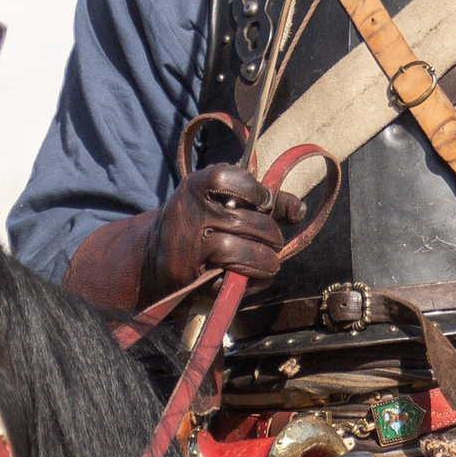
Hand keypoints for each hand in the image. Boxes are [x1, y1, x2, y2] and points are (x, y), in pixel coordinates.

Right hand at [147, 164, 307, 296]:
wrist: (156, 259)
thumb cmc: (201, 225)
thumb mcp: (221, 203)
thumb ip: (263, 203)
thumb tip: (299, 209)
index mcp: (194, 188)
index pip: (224, 178)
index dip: (252, 190)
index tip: (264, 202)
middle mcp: (188, 214)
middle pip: (243, 220)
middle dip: (270, 232)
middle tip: (274, 240)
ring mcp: (188, 248)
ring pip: (237, 250)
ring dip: (265, 258)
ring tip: (270, 261)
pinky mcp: (195, 278)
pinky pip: (234, 278)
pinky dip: (255, 278)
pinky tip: (258, 275)